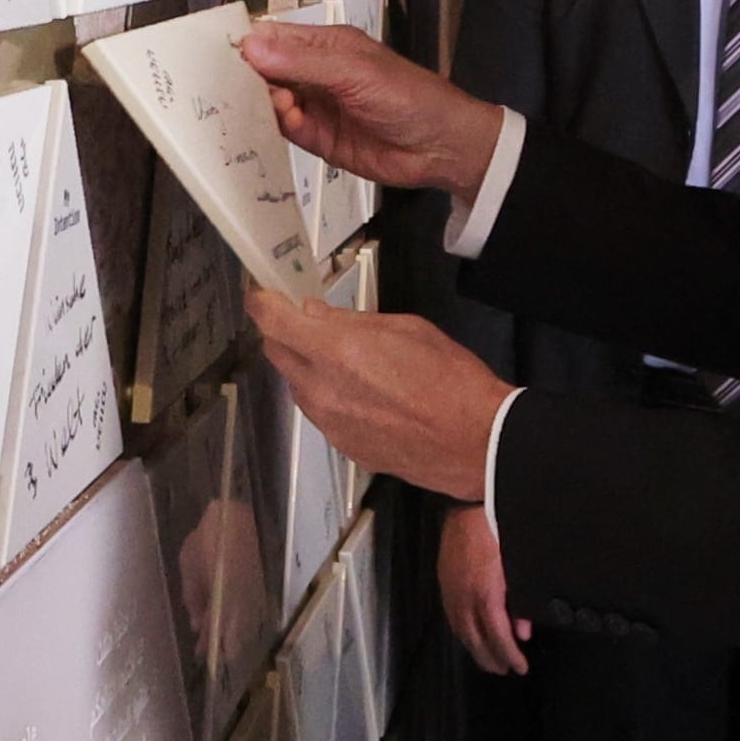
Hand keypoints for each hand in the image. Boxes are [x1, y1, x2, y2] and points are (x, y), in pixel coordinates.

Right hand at [240, 22, 506, 201]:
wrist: (441, 147)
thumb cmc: (405, 96)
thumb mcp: (354, 72)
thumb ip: (303, 61)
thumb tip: (250, 46)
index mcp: (324, 44)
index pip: (273, 37)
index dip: (244, 44)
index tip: (209, 55)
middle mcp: (313, 72)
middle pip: (264, 70)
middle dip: (243, 76)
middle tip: (219, 88)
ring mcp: (313, 105)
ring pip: (268, 100)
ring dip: (256, 103)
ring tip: (250, 108)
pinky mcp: (315, 138)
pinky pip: (282, 129)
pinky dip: (271, 127)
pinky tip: (268, 126)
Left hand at [247, 281, 514, 494]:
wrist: (477, 443)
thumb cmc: (452, 381)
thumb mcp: (407, 329)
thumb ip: (352, 322)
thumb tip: (316, 315)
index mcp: (337, 351)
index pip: (272, 321)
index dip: (262, 302)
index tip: (263, 294)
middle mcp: (322, 389)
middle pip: (276, 353)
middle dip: (285, 334)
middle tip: (307, 323)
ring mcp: (329, 423)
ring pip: (297, 385)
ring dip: (308, 368)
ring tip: (349, 363)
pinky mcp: (341, 447)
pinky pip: (320, 413)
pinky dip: (329, 397)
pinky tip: (364, 395)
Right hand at [439, 506, 529, 675]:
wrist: (469, 506)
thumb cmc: (499, 533)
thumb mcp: (517, 568)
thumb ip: (520, 603)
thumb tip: (523, 632)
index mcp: (485, 594)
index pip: (497, 637)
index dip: (509, 655)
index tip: (520, 667)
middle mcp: (464, 598)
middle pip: (476, 640)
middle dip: (491, 658)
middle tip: (505, 670)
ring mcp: (451, 591)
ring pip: (461, 631)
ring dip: (476, 650)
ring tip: (489, 661)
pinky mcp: (444, 583)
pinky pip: (452, 617)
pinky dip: (463, 633)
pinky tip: (471, 636)